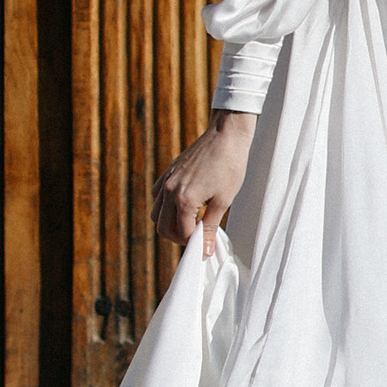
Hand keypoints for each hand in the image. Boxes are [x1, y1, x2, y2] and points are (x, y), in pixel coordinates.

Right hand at [154, 113, 254, 259]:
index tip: (206, 242)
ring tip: (191, 222)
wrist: (226, 135)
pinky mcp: (169, 172)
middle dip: (179, 237)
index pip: (182, 233)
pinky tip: (183, 205)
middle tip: (197, 237)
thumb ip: (211, 228)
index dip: (195, 243)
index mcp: (184, 200)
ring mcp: (167, 180)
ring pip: (156, 213)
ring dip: (170, 223)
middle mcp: (170, 191)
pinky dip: (165, 206)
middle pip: (163, 227)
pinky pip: (157, 196)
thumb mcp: (223, 201)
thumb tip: (206, 251)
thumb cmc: (229, 166)